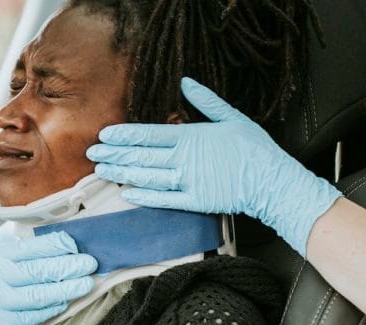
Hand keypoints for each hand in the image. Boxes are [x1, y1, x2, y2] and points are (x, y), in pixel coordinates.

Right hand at [0, 232, 95, 324]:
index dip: (58, 244)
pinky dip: (49, 308)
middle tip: (92, 261)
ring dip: (67, 286)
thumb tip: (31, 249)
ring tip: (86, 282)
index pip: (30, 245)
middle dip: (70, 263)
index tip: (77, 244)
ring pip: (40, 290)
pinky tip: (62, 304)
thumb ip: (0, 259)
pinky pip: (30, 314)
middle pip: (40, 265)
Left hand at [86, 77, 341, 253]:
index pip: (149, 134)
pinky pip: (164, 199)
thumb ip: (205, 101)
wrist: (273, 181)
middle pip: (142, 155)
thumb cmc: (254, 148)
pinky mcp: (195, 201)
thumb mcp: (231, 117)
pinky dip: (145, 196)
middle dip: (114, 154)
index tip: (105, 134)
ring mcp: (189, 181)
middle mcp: (185, 158)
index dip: (124, 135)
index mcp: (191, 136)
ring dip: (122, 173)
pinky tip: (127, 193)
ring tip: (102, 171)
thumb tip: (186, 82)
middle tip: (92, 153)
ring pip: (147, 176)